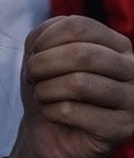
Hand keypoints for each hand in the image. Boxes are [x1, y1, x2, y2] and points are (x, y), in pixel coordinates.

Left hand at [15, 16, 133, 157]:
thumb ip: (43, 34)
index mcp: (117, 45)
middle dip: (43, 65)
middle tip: (33, 77)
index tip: (34, 54)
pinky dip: (51, 111)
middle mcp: (132, 69)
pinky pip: (73, 112)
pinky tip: (53, 115)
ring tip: (42, 95)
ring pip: (78, 84)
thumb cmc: (49, 86)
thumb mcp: (40, 53)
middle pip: (81, 54)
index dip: (46, 39)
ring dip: (45, 90)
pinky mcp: (121, 129)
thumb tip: (49, 35)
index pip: (80, 26)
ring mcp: (132, 100)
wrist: (47, 131)